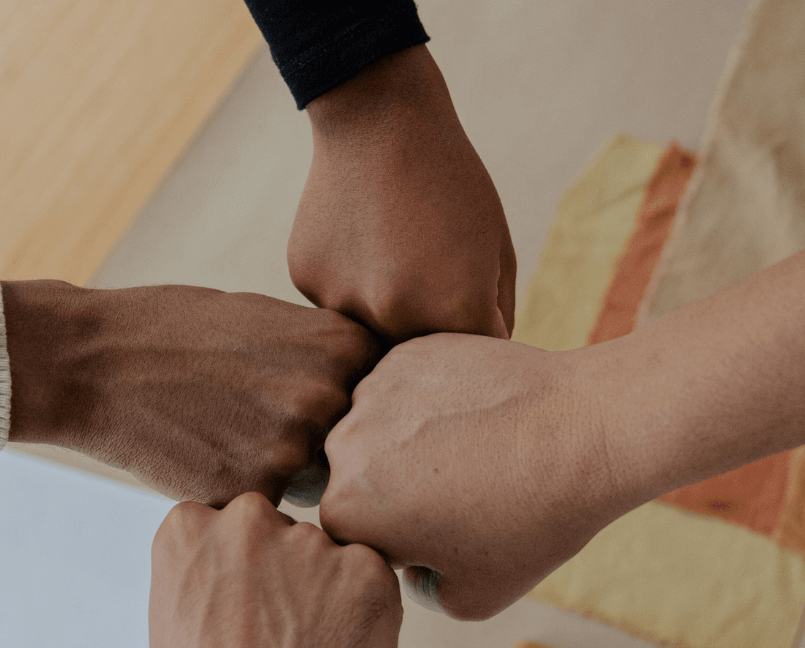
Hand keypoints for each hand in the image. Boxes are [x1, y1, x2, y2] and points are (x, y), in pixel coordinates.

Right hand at [2, 281, 377, 504]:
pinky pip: (277, 506)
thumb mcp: (270, 320)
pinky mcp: (255, 489)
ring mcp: (295, 446)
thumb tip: (377, 397)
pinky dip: (251, 493)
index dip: (357, 405)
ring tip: (236, 439)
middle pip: (362, 446)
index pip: (390, 397)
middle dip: (328, 445)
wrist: (98, 363)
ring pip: (321, 482)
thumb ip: (328, 358)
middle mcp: (331, 394)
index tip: (319, 401)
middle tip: (268, 427)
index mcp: (344, 345)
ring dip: (292, 474)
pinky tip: (211, 458)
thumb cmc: (181, 332)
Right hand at [138, 493, 401, 647]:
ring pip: (326, 555)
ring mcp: (309, 542)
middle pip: (276, 529)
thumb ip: (183, 600)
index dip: (239, 572)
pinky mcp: (367, 570)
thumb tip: (201, 603)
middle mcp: (247, 520)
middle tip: (281, 633)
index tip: (243, 609)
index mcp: (188, 529)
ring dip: (325, 591)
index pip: (225, 525)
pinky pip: (370, 577)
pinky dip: (365, 610)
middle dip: (282, 572)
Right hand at [292, 45, 516, 345]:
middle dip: (427, 328)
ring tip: (392, 249)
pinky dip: (349, 281)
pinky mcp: (308, 283)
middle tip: (427, 272)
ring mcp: (344, 304)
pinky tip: (359, 235)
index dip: (475, 337)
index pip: (472, 363)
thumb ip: (493, 316)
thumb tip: (476, 369)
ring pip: (370, 332)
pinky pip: (336, 302)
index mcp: (454, 314)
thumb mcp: (496, 250)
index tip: (472, 308)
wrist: (378, 120)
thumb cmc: (452, 181)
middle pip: (416, 357)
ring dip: (383, 309)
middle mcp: (395, 320)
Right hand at [320, 334, 638, 620]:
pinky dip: (436, 401)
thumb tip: (411, 561)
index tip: (452, 536)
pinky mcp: (409, 351)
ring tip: (478, 452)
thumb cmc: (530, 521)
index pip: (355, 534)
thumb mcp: (472, 597)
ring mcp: (375, 389)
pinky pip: (409, 386)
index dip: (403, 543)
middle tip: (467, 493)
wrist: (584, 431)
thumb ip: (419, 590)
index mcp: (345, 510)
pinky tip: (483, 415)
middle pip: (359, 478)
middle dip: (397, 489)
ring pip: (381, 427)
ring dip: (411, 440)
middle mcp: (343, 445)